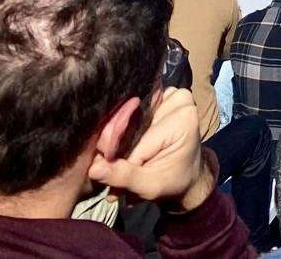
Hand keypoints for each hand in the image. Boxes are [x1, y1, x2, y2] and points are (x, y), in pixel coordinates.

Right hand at [88, 88, 215, 211]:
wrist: (187, 174)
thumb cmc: (173, 180)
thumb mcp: (150, 186)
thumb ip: (123, 176)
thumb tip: (93, 169)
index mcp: (182, 118)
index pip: (135, 138)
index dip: (119, 161)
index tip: (113, 182)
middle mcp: (177, 100)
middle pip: (129, 123)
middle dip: (116, 149)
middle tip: (110, 172)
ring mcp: (168, 95)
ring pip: (125, 117)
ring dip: (118, 142)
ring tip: (119, 163)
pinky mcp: (158, 96)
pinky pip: (129, 112)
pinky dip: (123, 132)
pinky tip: (124, 148)